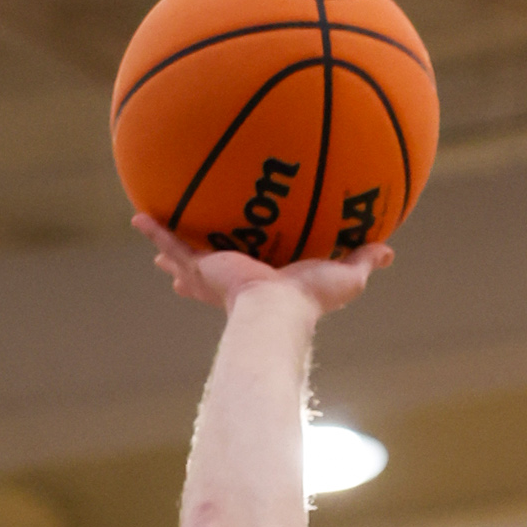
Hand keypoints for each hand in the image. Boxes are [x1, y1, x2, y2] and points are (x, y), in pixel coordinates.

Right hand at [132, 215, 391, 319]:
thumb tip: (389, 251)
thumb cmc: (310, 300)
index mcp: (262, 282)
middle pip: (211, 266)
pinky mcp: (202, 269)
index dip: (243, 266)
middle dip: (197, 262)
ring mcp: (215, 274)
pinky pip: (174, 243)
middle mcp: (235, 279)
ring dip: (167, 244)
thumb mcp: (344, 277)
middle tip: (182, 256)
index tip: (236, 259)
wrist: (278, 311)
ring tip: (148, 227)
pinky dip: (155, 231)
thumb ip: (362, 261)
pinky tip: (137, 215)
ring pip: (185, 254)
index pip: (250, 272)